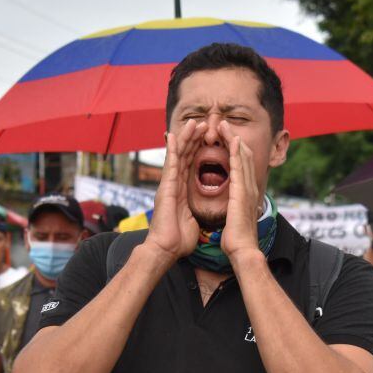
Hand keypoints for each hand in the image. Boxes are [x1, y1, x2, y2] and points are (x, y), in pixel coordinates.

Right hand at [145, 118, 203, 260]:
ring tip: (193, 122)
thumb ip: (192, 211)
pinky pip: (170, 164)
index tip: (207, 137)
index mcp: (181, 191)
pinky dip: (173, 149)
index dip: (198, 150)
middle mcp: (173, 184)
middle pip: (185, 156)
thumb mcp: (191, 220)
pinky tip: (174, 135)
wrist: (166, 249)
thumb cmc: (178, 240)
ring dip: (185, 138)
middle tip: (202, 123)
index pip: (191, 165)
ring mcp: (168, 185)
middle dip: (193, 139)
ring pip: (178, 155)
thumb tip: (196, 213)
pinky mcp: (166, 187)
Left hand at [218, 121, 261, 261]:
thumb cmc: (237, 239)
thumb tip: (234, 208)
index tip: (225, 139)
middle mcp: (249, 188)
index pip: (240, 166)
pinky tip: (232, 140)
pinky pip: (239, 167)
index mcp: (245, 194)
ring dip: (233, 139)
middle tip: (224, 125)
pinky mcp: (241, 192)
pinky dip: (236, 152)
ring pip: (242, 157)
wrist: (242, 251)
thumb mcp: (236, 219)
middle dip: (233, 139)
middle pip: (243, 156)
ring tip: (225, 125)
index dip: (233, 151)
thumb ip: (236, 209)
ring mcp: (247, 189)